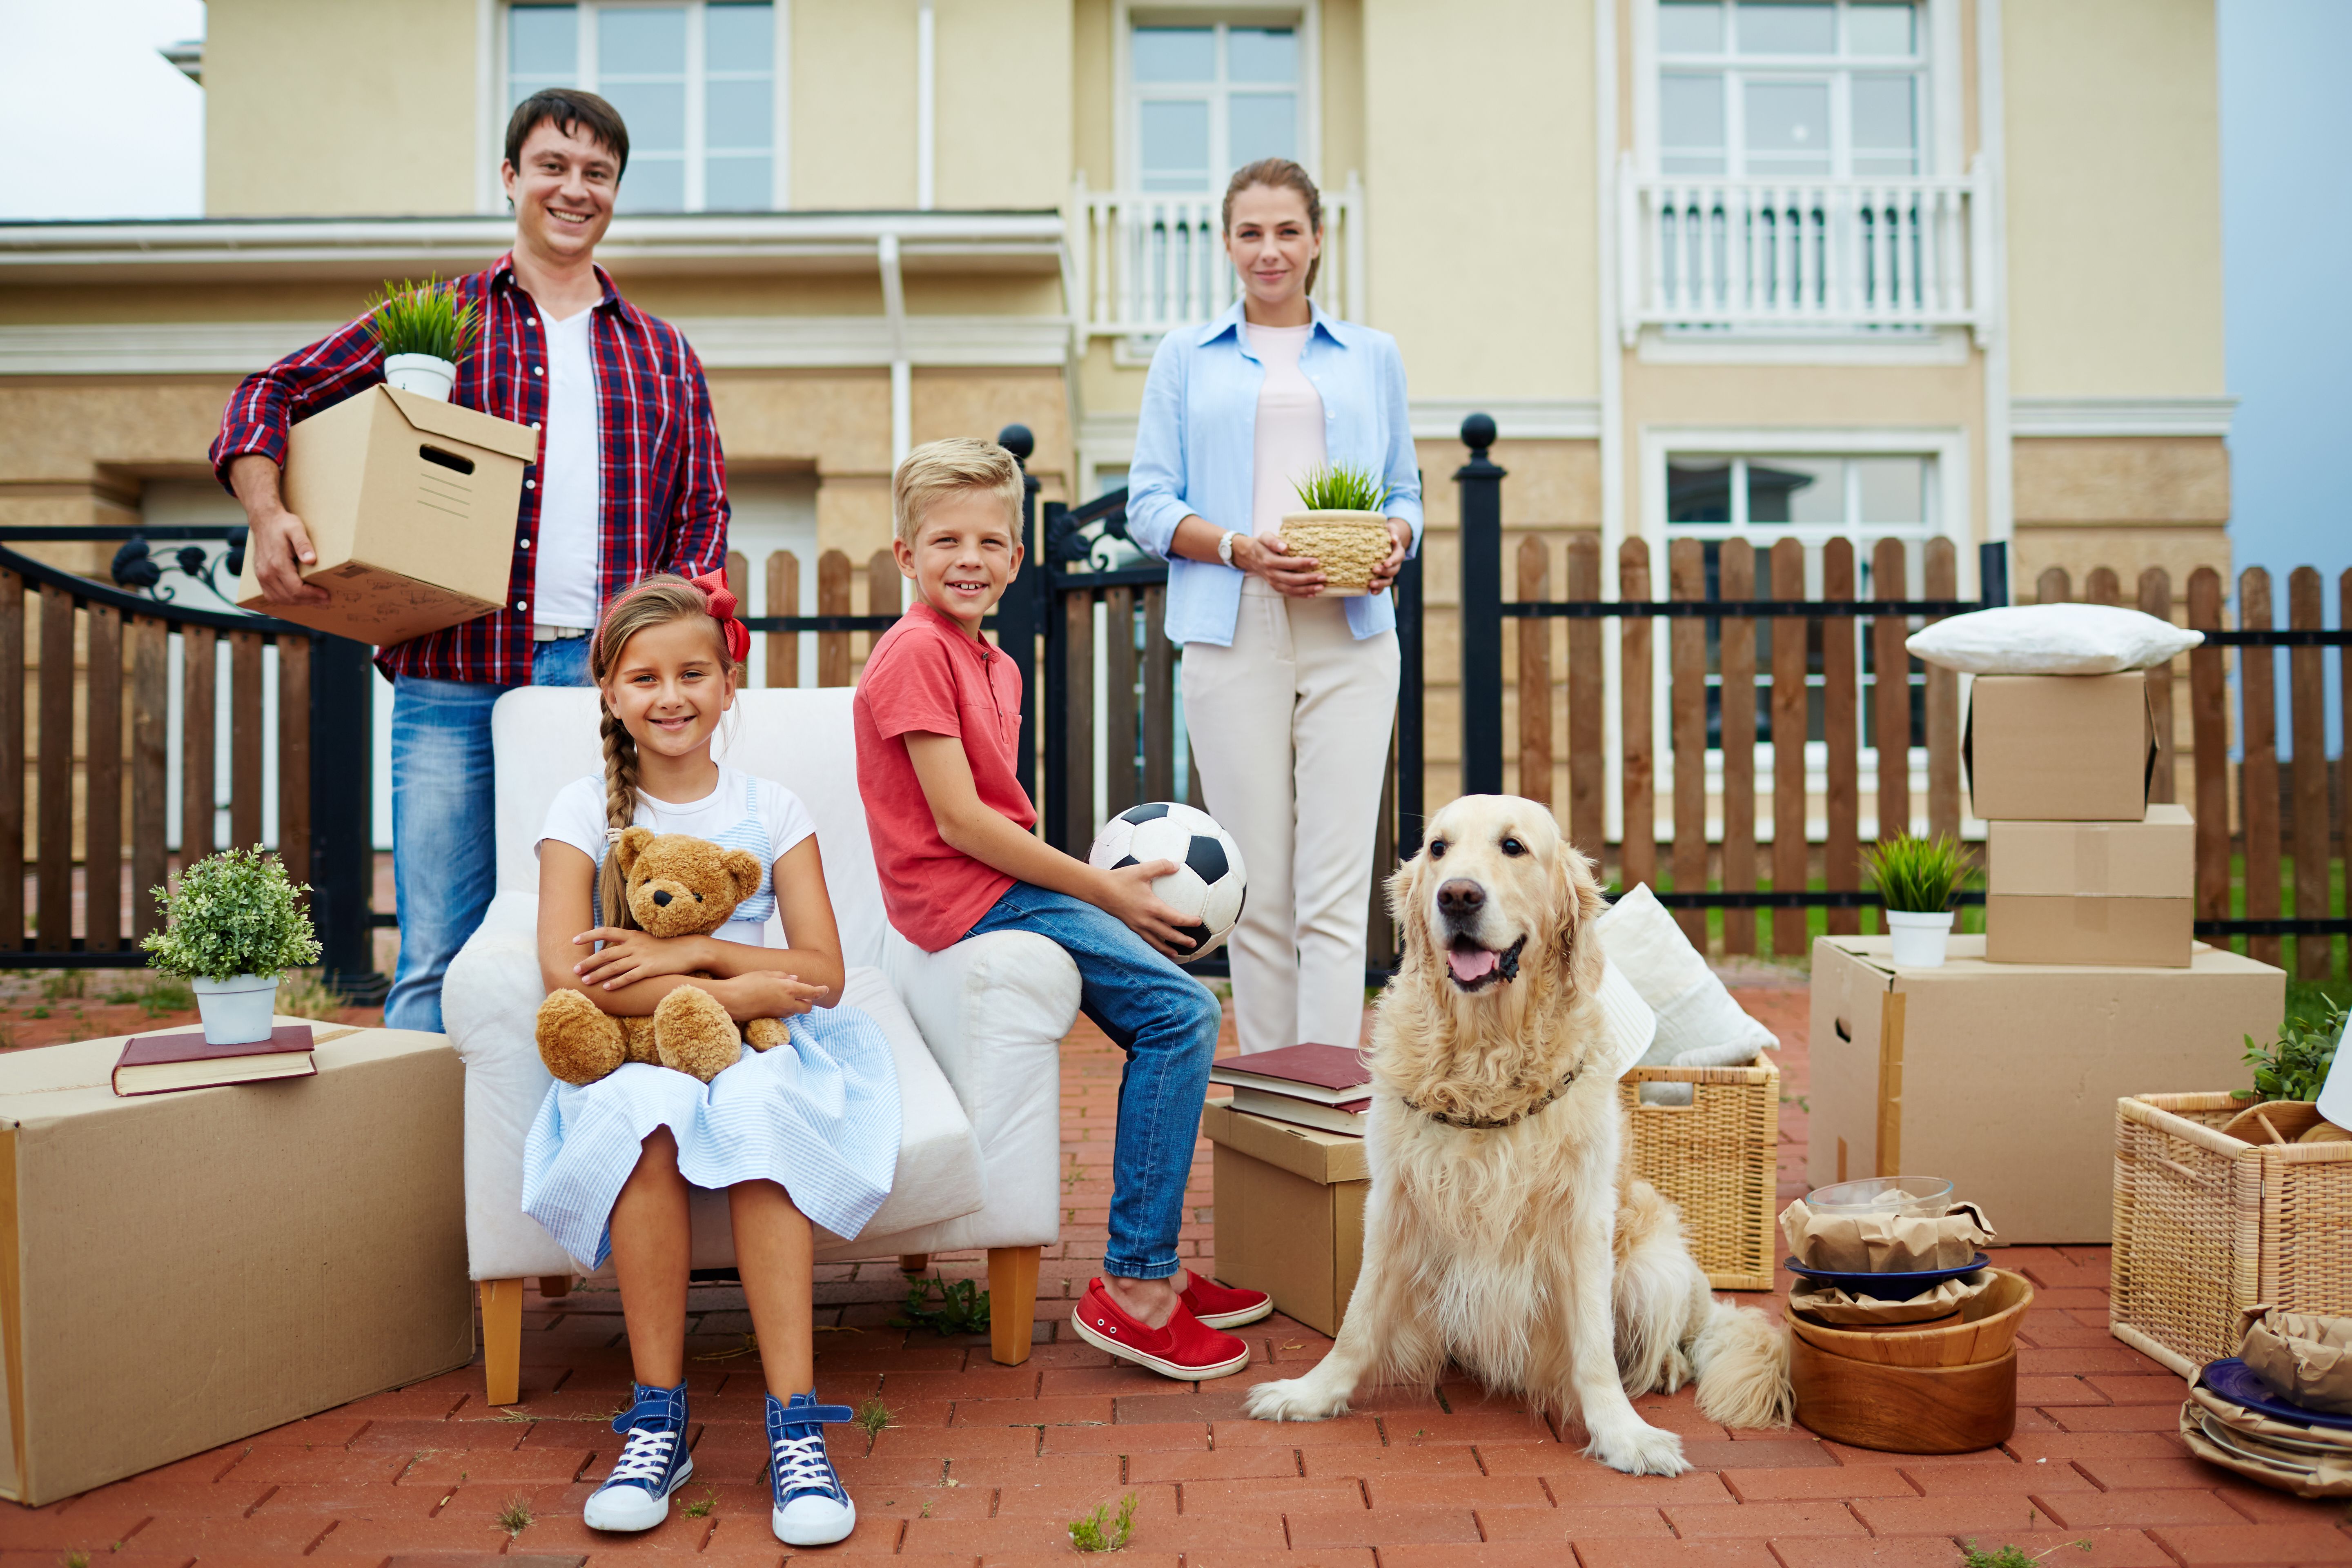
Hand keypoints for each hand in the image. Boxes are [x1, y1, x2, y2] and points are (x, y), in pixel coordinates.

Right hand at [250, 504, 331, 604]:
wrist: (264, 520)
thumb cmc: (282, 524)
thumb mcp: (296, 529)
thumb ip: (303, 545)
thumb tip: (311, 560)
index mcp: (277, 563)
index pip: (296, 589)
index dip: (313, 594)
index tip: (327, 595)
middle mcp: (266, 572)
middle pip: (289, 597)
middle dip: (309, 600)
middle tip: (325, 600)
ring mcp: (261, 575)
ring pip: (279, 599)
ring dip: (298, 602)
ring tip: (315, 600)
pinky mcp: (260, 575)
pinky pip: (271, 595)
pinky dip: (285, 599)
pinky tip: (298, 597)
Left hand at [572, 927, 707, 989]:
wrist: (689, 949)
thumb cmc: (666, 946)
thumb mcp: (645, 940)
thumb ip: (628, 943)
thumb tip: (610, 949)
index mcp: (632, 935)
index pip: (605, 931)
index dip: (589, 935)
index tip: (573, 940)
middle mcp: (634, 945)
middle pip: (606, 953)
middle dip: (588, 962)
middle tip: (574, 969)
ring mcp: (642, 957)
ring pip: (614, 966)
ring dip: (598, 974)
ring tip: (585, 981)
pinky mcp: (650, 969)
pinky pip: (630, 977)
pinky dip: (617, 983)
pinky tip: (607, 988)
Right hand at [720, 973, 826, 1020]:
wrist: (731, 999)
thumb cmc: (747, 982)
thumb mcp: (766, 973)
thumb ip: (783, 976)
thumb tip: (795, 978)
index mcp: (789, 989)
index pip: (812, 993)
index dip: (821, 991)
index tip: (826, 989)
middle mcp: (787, 1003)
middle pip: (807, 1008)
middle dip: (808, 1002)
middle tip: (804, 994)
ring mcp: (779, 1012)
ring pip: (795, 1012)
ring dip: (796, 1006)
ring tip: (787, 996)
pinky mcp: (771, 1018)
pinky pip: (784, 1014)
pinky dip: (785, 1009)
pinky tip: (776, 1002)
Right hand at [1096, 859, 1199, 960]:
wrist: (1099, 890)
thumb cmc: (1121, 879)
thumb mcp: (1142, 869)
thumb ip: (1161, 866)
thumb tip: (1177, 865)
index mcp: (1152, 907)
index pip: (1176, 918)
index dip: (1189, 922)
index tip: (1198, 922)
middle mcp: (1145, 920)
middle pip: (1168, 935)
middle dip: (1182, 940)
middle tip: (1194, 944)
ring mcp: (1136, 926)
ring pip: (1155, 942)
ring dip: (1167, 949)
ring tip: (1177, 954)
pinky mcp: (1129, 927)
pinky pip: (1144, 940)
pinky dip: (1153, 946)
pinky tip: (1156, 948)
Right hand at [1234, 533, 1324, 598]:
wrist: (1250, 557)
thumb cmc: (1261, 545)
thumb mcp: (1264, 537)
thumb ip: (1273, 540)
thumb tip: (1285, 547)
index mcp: (1269, 560)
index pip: (1288, 563)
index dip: (1302, 563)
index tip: (1316, 561)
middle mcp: (1271, 573)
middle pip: (1291, 579)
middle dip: (1308, 579)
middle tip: (1323, 577)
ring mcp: (1273, 582)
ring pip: (1291, 589)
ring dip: (1307, 589)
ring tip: (1321, 587)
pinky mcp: (1276, 587)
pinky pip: (1289, 593)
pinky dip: (1301, 595)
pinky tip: (1313, 594)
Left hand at [1364, 518, 1413, 594]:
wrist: (1387, 541)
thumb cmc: (1387, 533)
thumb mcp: (1390, 529)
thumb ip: (1392, 531)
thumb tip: (1393, 539)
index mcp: (1398, 552)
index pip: (1398, 557)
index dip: (1393, 560)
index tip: (1386, 563)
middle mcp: (1396, 564)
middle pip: (1394, 570)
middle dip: (1384, 571)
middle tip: (1374, 569)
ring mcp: (1390, 572)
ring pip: (1389, 580)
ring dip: (1381, 583)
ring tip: (1371, 584)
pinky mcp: (1383, 577)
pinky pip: (1383, 586)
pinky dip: (1378, 590)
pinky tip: (1371, 592)